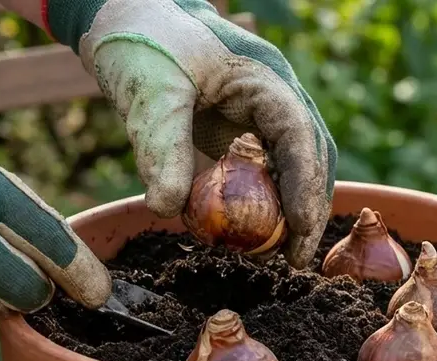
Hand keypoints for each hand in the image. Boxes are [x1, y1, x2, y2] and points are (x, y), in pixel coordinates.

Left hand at [49, 0, 336, 268]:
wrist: (125, 18)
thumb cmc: (142, 41)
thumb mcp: (149, 92)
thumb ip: (159, 147)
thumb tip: (166, 210)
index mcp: (265, 78)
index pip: (300, 135)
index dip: (305, 184)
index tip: (300, 229)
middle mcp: (275, 98)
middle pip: (311, 157)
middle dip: (310, 209)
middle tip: (298, 260)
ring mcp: (260, 117)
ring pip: (294, 168)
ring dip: (293, 212)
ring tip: (282, 257)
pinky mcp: (240, 134)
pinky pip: (262, 173)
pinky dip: (263, 205)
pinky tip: (250, 237)